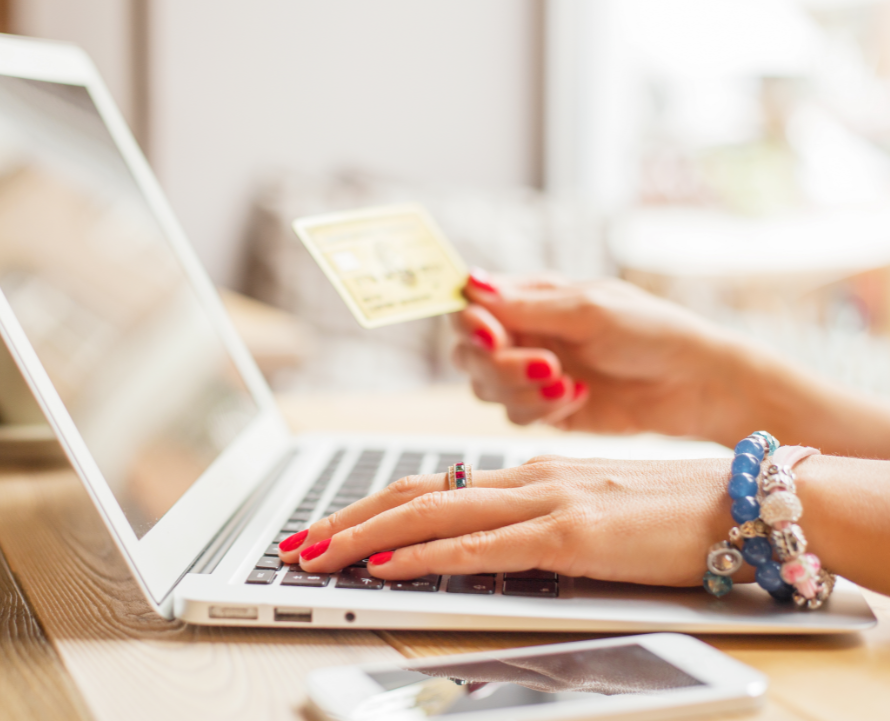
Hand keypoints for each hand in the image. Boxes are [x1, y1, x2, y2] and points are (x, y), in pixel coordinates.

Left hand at [279, 456, 735, 585]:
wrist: (744, 502)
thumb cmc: (670, 513)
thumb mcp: (587, 514)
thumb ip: (535, 525)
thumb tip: (484, 548)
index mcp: (528, 475)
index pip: (430, 485)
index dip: (372, 506)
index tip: (329, 528)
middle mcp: (527, 479)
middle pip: (415, 492)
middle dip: (347, 519)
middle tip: (298, 543)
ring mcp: (547, 502)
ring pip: (434, 511)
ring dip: (366, 536)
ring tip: (319, 555)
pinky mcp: (572, 534)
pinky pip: (483, 545)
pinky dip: (427, 555)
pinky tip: (390, 567)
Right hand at [451, 271, 746, 442]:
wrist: (693, 384)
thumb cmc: (650, 332)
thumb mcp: (588, 310)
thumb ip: (525, 305)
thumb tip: (470, 283)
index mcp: (530, 298)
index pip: (471, 307)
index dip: (471, 323)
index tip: (492, 336)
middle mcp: (524, 334)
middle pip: (469, 353)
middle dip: (498, 364)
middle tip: (544, 365)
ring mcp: (531, 374)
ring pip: (486, 388)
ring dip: (521, 389)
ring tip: (567, 383)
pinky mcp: (545, 409)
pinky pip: (514, 415)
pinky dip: (541, 409)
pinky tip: (580, 397)